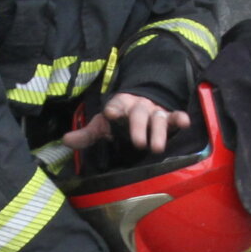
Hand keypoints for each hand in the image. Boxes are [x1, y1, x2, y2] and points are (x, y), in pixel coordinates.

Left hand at [61, 92, 189, 154]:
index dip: (114, 110)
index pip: (116, 105)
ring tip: (157, 148)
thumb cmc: (119, 119)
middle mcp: (138, 107)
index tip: (111, 114)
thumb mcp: (102, 125)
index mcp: (120, 106)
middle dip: (138, 128)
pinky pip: (175, 116)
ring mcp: (154, 111)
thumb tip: (65, 140)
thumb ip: (86, 134)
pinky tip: (185, 122)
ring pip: (158, 119)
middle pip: (139, 115)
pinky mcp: (168, 117)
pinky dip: (180, 118)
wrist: (139, 103)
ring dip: (159, 132)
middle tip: (138, 143)